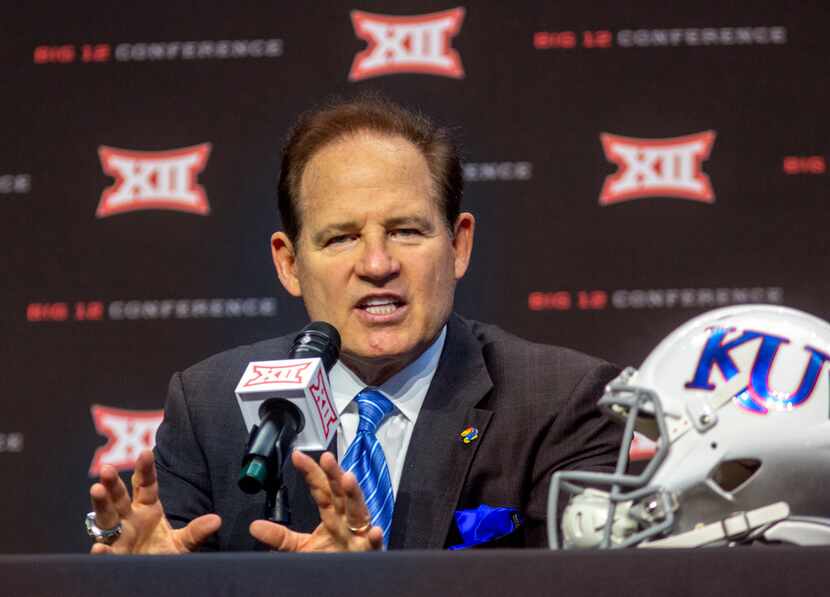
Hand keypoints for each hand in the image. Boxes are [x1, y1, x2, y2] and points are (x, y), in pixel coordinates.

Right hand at [88, 449, 220, 554]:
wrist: (152, 577)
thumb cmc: (163, 555)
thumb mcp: (182, 543)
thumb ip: (196, 532)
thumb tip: (216, 520)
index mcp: (147, 509)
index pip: (146, 485)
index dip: (145, 469)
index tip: (145, 452)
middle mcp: (128, 519)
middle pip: (119, 498)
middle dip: (113, 483)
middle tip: (107, 468)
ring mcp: (117, 537)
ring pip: (106, 518)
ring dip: (101, 504)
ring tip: (96, 489)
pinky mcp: (113, 557)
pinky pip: (105, 553)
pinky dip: (102, 551)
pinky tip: (99, 548)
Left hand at [249, 450, 383, 551]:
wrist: (344, 583)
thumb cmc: (330, 560)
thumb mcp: (301, 548)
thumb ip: (280, 536)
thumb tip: (254, 526)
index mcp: (332, 516)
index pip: (321, 489)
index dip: (311, 472)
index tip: (297, 456)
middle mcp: (346, 521)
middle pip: (341, 493)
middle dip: (334, 475)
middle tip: (327, 458)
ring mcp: (358, 536)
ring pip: (358, 512)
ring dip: (354, 495)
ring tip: (348, 479)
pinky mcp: (368, 554)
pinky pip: (373, 546)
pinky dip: (374, 538)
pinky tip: (373, 530)